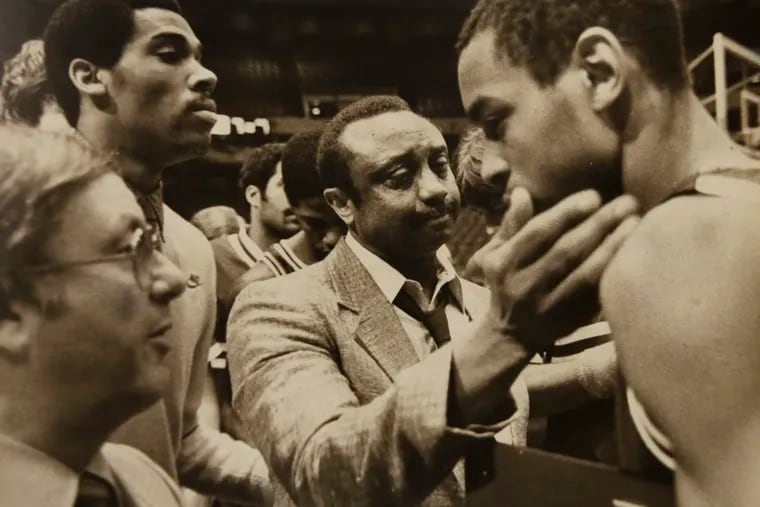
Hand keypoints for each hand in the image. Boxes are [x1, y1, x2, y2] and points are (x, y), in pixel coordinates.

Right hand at [474, 187, 638, 351]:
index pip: (537, 233)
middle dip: (598, 224)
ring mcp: (548, 306)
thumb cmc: (506, 283)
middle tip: (626, 202)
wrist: (510, 336)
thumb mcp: (495, 254)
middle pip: (565, 251)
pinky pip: (595, 294)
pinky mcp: (569, 320)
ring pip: (585, 274)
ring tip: (635, 223)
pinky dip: (613, 271)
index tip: (594, 196)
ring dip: (612, 246)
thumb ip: (511, 224)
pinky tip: (632, 252)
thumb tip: (522, 192)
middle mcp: (524, 286)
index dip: (566, 213)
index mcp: (503, 264)